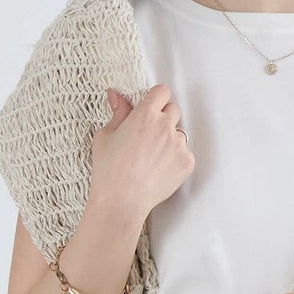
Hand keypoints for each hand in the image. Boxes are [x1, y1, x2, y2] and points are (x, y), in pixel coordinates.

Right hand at [89, 84, 194, 216]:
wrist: (121, 200)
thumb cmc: (109, 169)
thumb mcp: (106, 135)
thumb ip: (118, 112)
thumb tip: (116, 95)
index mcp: (145, 115)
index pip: (161, 92)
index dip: (155, 99)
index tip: (150, 107)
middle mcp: (165, 126)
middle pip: (173, 110)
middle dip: (163, 118)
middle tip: (149, 135)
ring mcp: (178, 145)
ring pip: (179, 134)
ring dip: (169, 140)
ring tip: (152, 157)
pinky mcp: (187, 162)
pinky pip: (185, 154)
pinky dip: (175, 159)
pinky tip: (159, 169)